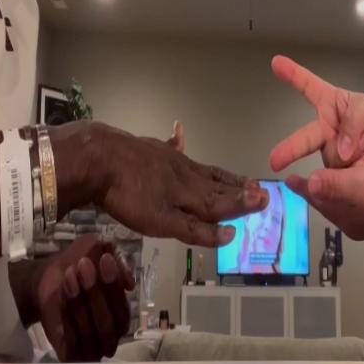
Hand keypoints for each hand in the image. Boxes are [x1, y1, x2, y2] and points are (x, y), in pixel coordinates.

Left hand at [36, 235, 134, 361]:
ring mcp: (91, 347)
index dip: (115, 283)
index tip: (105, 259)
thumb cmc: (79, 264)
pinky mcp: (70, 355)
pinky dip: (66, 319)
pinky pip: (71, 342)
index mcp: (121, 312)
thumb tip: (130, 284)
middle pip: (109, 323)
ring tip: (69, 276)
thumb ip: (120, 263)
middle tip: (83, 265)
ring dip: (79, 303)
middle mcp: (111, 334)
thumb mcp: (101, 251)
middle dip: (96, 293)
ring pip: (90, 332)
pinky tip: (62, 296)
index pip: (123, 306)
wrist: (47, 278)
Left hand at [52, 121, 268, 247]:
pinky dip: (179, 141)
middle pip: (216, 183)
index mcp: (189, 192)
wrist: (98, 158)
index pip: (221, 201)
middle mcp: (185, 173)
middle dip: (238, 189)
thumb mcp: (160, 221)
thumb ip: (194, 228)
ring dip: (221, 174)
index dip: (242, 204)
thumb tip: (230, 233)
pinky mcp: (150, 149)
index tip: (265, 200)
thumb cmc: (127, 195)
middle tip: (259, 188)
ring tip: (238, 176)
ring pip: (201, 168)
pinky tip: (179, 129)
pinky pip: (172, 146)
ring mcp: (168, 158)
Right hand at [270, 56, 363, 170]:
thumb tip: (341, 150)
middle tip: (276, 161)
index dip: (293, 75)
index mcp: (329, 105)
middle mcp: (323, 129)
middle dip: (289, 151)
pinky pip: (339, 174)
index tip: (277, 62)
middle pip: (304, 139)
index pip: (308, 87)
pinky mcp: (335, 173)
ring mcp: (328, 152)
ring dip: (351, 156)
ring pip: (332, 158)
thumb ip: (352, 123)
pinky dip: (354, 169)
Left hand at [287, 159, 363, 240]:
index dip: (301, 188)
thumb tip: (310, 184)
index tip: (288, 181)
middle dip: (317, 192)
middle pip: (327, 204)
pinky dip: (352, 191)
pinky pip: (359, 202)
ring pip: (344, 204)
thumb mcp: (355, 183)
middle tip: (305, 180)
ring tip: (328, 179)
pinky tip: (357, 183)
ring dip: (335, 191)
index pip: (315, 199)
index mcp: (342, 216)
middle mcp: (353, 223)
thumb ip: (331, 184)